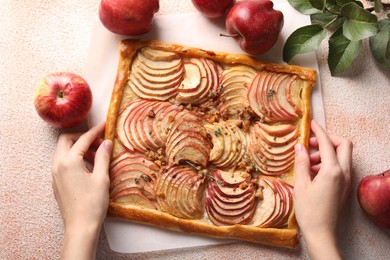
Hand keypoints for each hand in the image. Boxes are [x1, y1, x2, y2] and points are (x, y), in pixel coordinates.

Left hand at [52, 123, 112, 258]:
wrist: (80, 227)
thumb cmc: (92, 203)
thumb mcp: (101, 177)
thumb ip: (103, 157)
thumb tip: (106, 142)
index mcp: (69, 161)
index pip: (82, 139)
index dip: (95, 131)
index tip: (105, 126)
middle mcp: (58, 165)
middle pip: (66, 141)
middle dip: (82, 138)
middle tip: (99, 142)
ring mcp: (55, 175)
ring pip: (64, 152)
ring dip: (79, 149)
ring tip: (97, 156)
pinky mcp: (57, 183)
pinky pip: (63, 163)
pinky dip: (75, 159)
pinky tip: (89, 168)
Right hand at [294, 120, 352, 259]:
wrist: (321, 233)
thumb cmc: (309, 210)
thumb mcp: (301, 184)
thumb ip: (302, 163)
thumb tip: (300, 146)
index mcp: (333, 171)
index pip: (328, 143)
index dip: (319, 131)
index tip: (311, 124)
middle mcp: (344, 173)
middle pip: (344, 145)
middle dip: (329, 139)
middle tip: (311, 143)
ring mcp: (347, 180)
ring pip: (343, 156)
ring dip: (327, 152)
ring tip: (308, 161)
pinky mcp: (345, 187)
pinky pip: (341, 167)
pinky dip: (329, 162)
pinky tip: (313, 171)